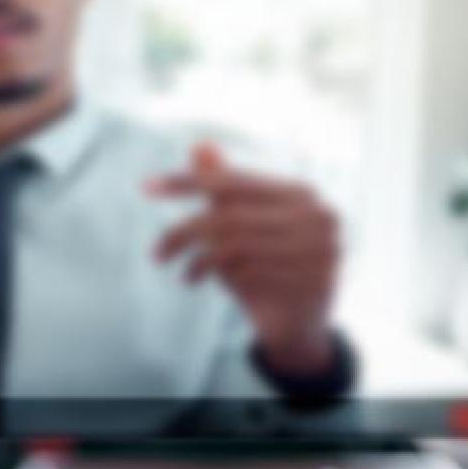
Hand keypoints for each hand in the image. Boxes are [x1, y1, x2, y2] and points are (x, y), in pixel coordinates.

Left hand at [148, 142, 342, 374]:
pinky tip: (201, 282)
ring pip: (236, 244)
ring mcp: (321, 247)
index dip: (189, 182)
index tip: (146, 188)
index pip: (234, 181)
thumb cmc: (265, 268)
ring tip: (183, 272)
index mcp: (300, 193)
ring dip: (198, 260)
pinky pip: (249, 271)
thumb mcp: (239, 228)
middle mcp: (317, 214)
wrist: (297, 323)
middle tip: (156, 254)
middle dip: (184, 233)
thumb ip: (224, 188)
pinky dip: (218, 277)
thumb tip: (201, 145)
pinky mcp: (314, 279)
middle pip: (230, 215)